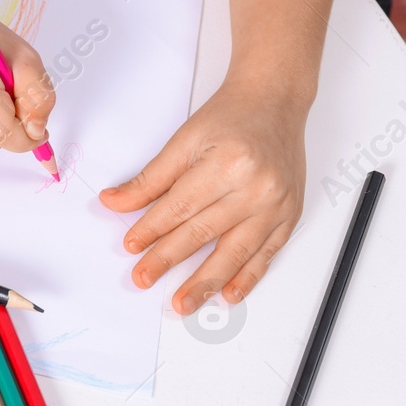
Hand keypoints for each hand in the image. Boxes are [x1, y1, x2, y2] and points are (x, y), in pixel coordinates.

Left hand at [100, 83, 305, 313]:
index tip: (131, 246)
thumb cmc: (230, 117)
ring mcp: (277, 204)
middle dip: (169, 259)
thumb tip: (115, 202)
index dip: (151, 229)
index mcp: (226, 164)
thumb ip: (150, 178)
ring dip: (206, 282)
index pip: (179, 207)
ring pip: (235, 252)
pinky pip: (267, 254)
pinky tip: (228, 293)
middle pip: (203, 232)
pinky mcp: (291, 215)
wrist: (274, 103)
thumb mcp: (183, 140)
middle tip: (144, 279)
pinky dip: (247, 277)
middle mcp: (256, 187)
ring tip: (183, 302)